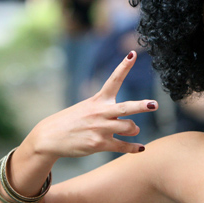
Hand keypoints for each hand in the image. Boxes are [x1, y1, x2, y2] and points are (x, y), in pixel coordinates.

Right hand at [29, 51, 156, 158]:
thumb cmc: (72, 121)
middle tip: (154, 104)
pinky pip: (122, 145)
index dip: (124, 66)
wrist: (48, 137)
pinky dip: (133, 148)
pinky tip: (140, 148)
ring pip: (129, 127)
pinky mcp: (98, 144)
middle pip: (126, 107)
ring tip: (133, 130)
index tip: (133, 54)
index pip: (114, 80)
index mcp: (98, 100)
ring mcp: (100, 129)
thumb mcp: (88, 108)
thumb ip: (113, 115)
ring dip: (134, 129)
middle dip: (142, 106)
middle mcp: (101, 112)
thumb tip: (135, 128)